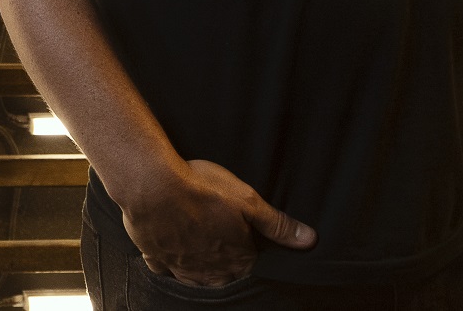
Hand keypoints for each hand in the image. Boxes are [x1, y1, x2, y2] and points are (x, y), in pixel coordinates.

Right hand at [120, 158, 315, 285]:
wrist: (152, 184)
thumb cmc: (200, 188)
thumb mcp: (247, 200)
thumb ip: (277, 223)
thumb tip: (310, 240)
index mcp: (235, 257)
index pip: (250, 266)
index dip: (249, 253)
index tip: (246, 241)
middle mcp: (209, 270)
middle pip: (224, 276)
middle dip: (226, 264)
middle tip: (222, 243)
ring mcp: (180, 265)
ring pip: (195, 277)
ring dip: (201, 268)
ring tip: (202, 253)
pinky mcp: (155, 255)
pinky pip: (164, 267)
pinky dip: (168, 262)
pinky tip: (169, 253)